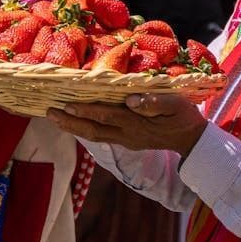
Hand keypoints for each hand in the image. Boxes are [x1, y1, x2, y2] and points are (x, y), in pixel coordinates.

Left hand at [47, 93, 207, 156]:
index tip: (67, 105)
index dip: (86, 111)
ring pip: (94, 135)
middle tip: (49, 112)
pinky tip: (74, 123)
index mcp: (137, 123)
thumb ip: (154, 102)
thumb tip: (131, 100)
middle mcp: (126, 135)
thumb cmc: (183, 116)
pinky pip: (100, 136)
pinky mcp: (126, 141)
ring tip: (55, 117)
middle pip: (93, 130)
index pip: (107, 115)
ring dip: (73, 127)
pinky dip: (84, 129)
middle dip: (70, 121)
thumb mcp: (175, 104)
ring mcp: (125, 140)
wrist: (191, 139)